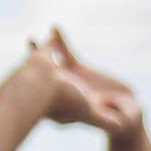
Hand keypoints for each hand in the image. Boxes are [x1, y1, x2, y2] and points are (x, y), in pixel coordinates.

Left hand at [25, 29, 140, 136]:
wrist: (123, 113)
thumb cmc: (122, 121)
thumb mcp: (120, 121)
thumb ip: (114, 115)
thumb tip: (106, 103)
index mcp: (71, 108)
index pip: (54, 98)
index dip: (45, 90)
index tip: (36, 80)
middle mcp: (65, 93)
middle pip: (45, 81)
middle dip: (34, 70)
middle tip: (27, 57)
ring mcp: (68, 79)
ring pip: (51, 63)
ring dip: (41, 51)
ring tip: (31, 40)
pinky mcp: (76, 69)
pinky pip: (65, 53)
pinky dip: (59, 42)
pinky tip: (54, 28)